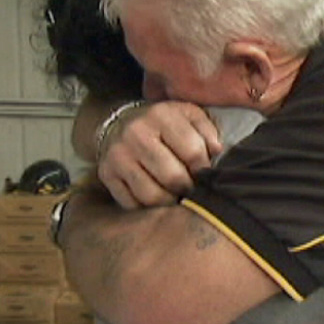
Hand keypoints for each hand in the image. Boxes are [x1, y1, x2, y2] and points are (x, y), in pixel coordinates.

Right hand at [98, 101, 222, 208]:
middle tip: (192, 189)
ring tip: (176, 195)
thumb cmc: (165, 124)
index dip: (204, 169)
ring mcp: (118, 155)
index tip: (205, 174)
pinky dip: (148, 208)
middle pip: (173, 177)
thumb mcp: (189, 115)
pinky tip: (157, 198)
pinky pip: (132, 204)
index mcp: (161, 116)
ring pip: (152, 196)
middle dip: (188, 188)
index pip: (193, 152)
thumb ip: (208, 131)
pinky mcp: (106, 174)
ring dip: (170, 201)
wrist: (120, 123)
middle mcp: (136, 134)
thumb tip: (217, 153)